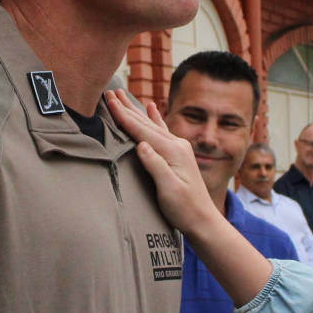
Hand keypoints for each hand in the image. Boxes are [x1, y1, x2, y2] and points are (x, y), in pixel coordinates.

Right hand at [105, 90, 221, 236]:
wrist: (203, 220)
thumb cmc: (185, 208)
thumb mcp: (169, 189)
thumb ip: (156, 166)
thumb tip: (141, 145)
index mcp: (173, 151)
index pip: (143, 131)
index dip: (124, 116)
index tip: (109, 101)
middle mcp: (177, 145)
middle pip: (146, 123)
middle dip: (126, 107)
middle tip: (110, 92)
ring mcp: (179, 148)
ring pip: (151, 124)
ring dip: (136, 110)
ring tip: (124, 95)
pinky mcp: (178, 154)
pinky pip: (162, 130)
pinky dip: (154, 118)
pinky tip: (151, 108)